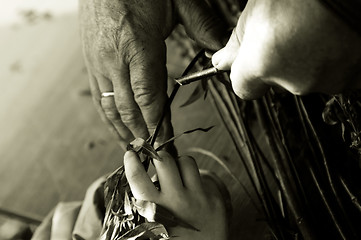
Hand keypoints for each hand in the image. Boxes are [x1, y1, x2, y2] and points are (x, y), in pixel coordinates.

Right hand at [79, 0, 225, 148]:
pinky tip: (116, 124)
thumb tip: (222, 47)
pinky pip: (97, 95)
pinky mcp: (90, 60)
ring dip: (122, 130)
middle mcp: (114, 60)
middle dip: (141, 133)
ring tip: (134, 147)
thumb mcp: (177, 1)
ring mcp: (97, 62)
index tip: (165, 142)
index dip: (157, 123)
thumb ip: (202, 25)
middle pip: (127, 108)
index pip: (147, 96)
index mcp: (137, 46)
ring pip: (108, 106)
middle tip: (154, 154)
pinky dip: (108, 115)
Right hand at [124, 151, 227, 239]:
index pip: (138, 179)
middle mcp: (177, 202)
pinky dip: (195, 180)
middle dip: (159, 157)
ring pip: (186, 161)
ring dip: (179, 164)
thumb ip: (146, 202)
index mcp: (155, 211)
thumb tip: (145, 176)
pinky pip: (203, 177)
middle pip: (164, 160)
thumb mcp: (151, 225)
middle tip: (159, 162)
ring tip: (178, 175)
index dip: (131, 162)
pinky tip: (194, 193)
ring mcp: (198, 199)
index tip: (131, 154)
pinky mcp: (215, 199)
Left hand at [212, 0, 360, 98]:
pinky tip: (333, 38)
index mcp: (263, 64)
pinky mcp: (355, 77)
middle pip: (275, 84)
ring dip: (306, 63)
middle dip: (277, 65)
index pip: (243, 89)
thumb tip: (222, 62)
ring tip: (315, 30)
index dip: (245, 73)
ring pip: (305, 80)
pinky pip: (334, 76)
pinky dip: (332, 62)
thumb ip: (237, 43)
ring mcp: (328, 80)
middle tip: (290, 32)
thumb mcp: (257, 9)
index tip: (249, 61)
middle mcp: (295, 81)